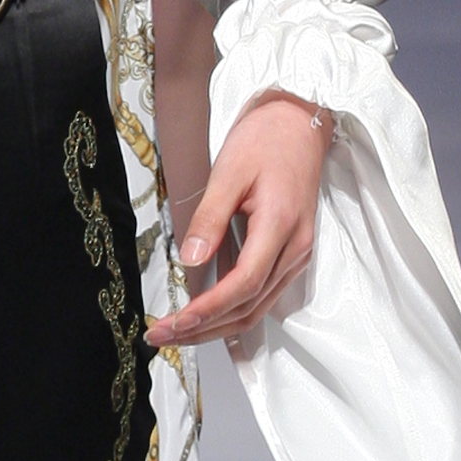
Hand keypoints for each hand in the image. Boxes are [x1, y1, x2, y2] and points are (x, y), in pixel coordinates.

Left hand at [146, 91, 330, 347]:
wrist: (300, 123)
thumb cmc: (264, 142)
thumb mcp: (229, 172)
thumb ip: (210, 219)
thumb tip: (190, 261)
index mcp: (281, 228)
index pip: (241, 285)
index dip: (206, 310)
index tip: (172, 323)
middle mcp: (295, 251)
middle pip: (248, 308)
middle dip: (202, 329)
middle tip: (160, 337)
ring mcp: (297, 256)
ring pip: (256, 309)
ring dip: (215, 328)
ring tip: (175, 333)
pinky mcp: (292, 255)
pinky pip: (262, 296)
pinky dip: (231, 312)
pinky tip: (203, 318)